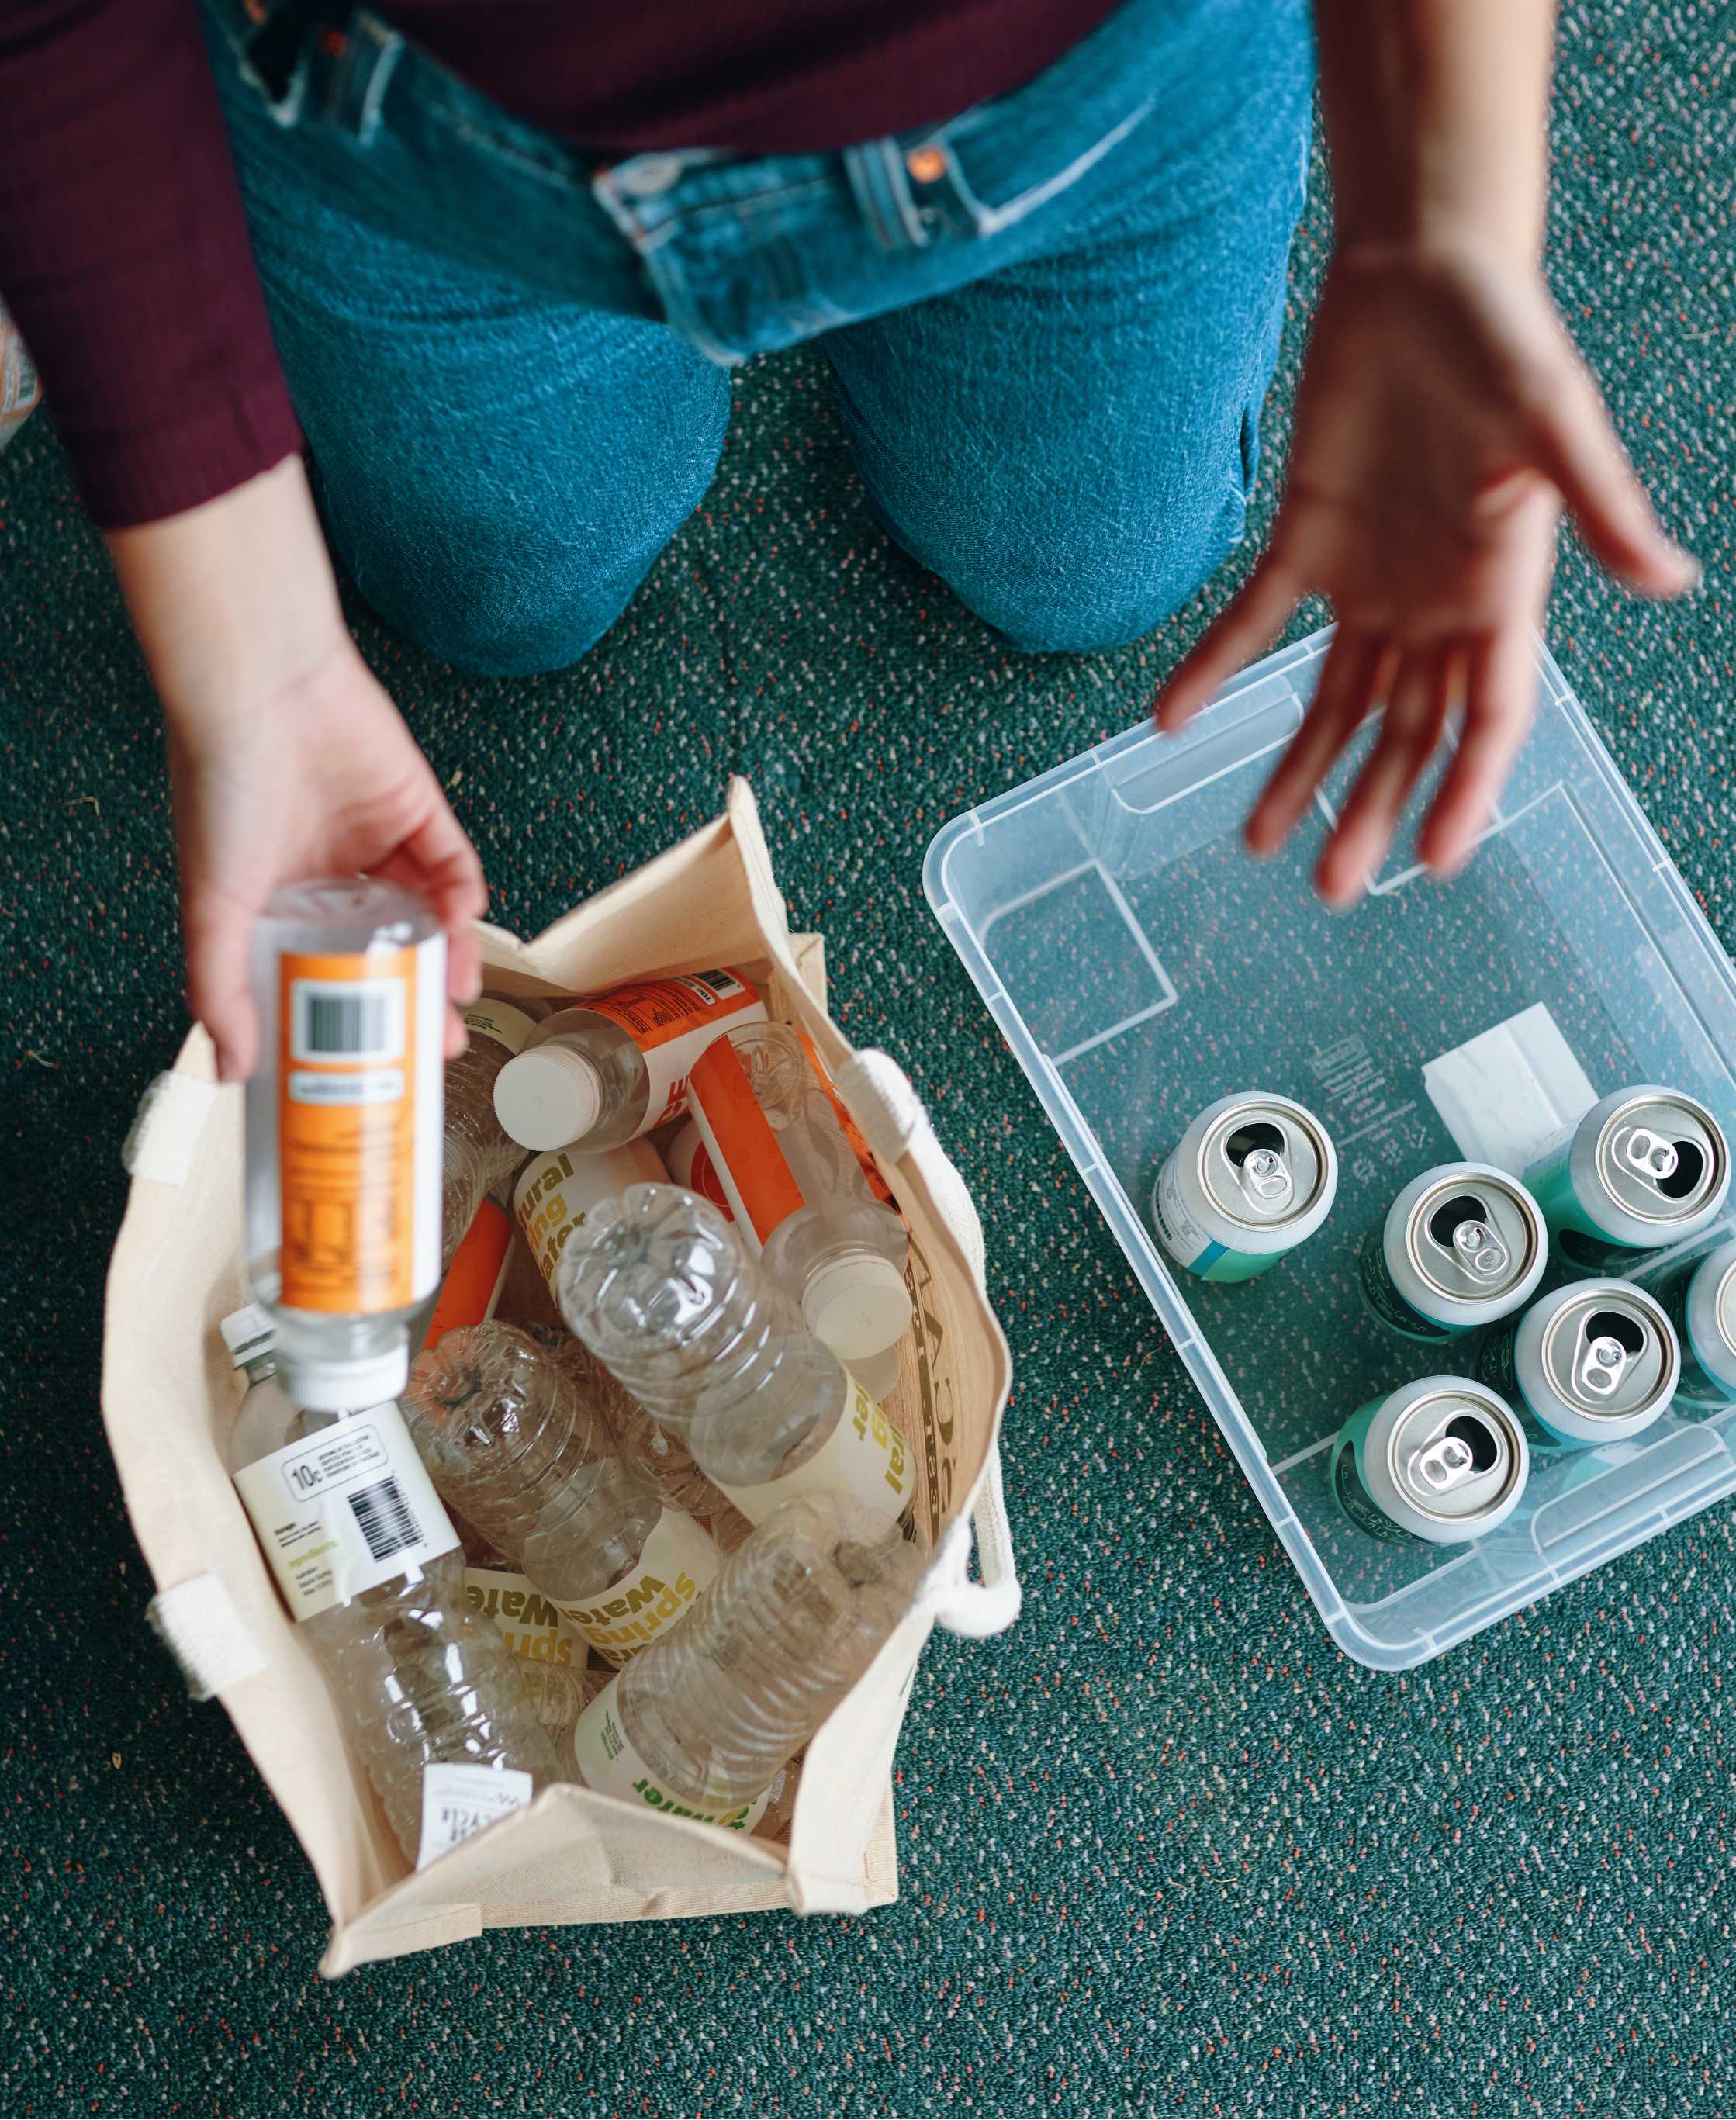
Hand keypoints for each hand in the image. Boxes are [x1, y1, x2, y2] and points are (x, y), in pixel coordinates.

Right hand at [166, 643, 485, 1080]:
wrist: (261, 689)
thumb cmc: (222, 785)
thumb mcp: (213, 905)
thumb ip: (219, 989)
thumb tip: (229, 1071)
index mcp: (277, 901)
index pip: (323, 975)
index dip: (351, 1020)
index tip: (374, 1065)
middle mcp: (330, 875)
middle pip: (386, 953)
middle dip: (414, 1000)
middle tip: (436, 1046)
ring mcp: (377, 841)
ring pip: (427, 916)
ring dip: (448, 957)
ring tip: (458, 997)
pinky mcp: (418, 807)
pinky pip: (453, 864)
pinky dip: (464, 897)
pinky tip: (463, 924)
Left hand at [1153, 240, 1699, 902]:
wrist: (1422, 273)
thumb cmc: (1503, 338)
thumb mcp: (1556, 423)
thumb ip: (1602, 510)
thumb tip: (1672, 583)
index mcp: (1503, 592)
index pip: (1486, 719)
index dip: (1464, 790)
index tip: (1431, 861)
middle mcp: (1436, 604)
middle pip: (1402, 732)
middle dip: (1370, 810)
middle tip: (1333, 888)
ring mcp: (1370, 579)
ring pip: (1331, 699)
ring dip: (1296, 768)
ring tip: (1255, 840)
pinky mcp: (1307, 541)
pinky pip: (1253, 622)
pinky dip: (1213, 669)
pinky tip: (1170, 720)